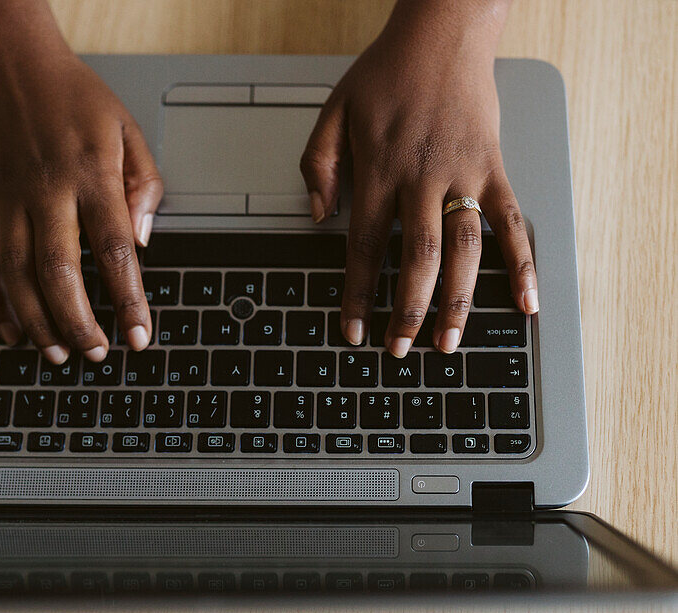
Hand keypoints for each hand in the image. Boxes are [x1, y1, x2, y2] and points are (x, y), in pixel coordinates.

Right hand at [0, 1, 161, 363]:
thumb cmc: (72, 96)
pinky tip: (12, 328)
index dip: (129, 300)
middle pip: (60, 273)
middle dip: (78, 323)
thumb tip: (143, 242)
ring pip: (17, 274)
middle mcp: (46, 189)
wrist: (9, 62)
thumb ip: (145, 186)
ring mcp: (8, 198)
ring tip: (58, 353)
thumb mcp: (128, 129)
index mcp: (91, 173)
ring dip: (37, 322)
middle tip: (96, 352)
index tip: (139, 335)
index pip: (114, 250)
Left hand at [300, 0, 537, 356]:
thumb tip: (318, 218)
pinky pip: (512, 221)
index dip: (358, 293)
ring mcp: (463, 174)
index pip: (364, 246)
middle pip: (416, 258)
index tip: (353, 329)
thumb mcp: (333, 111)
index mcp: (379, 170)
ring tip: (449, 342)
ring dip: (458, 301)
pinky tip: (526, 301)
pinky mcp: (494, 167)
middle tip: (399, 348)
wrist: (443, 32)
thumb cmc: (386, 72)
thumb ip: (318, 165)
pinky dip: (522, 264)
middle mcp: (422, 178)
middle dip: (407, 310)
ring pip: (463, 249)